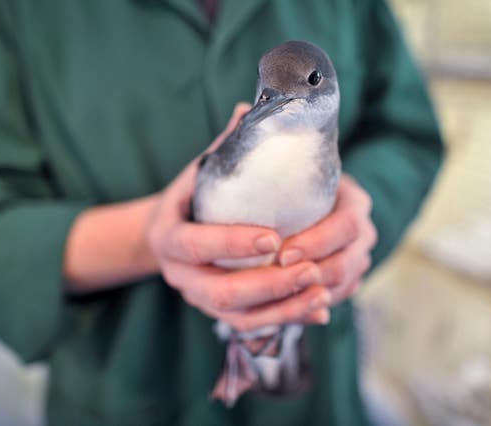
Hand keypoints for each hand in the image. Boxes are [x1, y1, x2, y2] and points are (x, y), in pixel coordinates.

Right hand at [147, 103, 331, 331]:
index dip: (232, 243)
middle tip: (309, 268)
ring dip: (284, 308)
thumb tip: (251, 106)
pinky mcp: (220, 312)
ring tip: (322, 292)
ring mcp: (199, 298)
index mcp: (168, 237)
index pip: (196, 245)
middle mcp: (180, 276)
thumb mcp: (199, 171)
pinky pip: (253, 325)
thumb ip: (224, 147)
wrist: (171, 232)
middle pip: (221, 293)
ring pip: (240, 317)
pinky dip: (287, 319)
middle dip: (269, 284)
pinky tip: (319, 310)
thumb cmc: (191, 196)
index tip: (274, 237)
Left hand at [278, 175, 376, 305]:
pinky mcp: (350, 279)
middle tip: (276, 279)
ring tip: (277, 296)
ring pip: (340, 286)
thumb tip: (248, 186)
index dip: (317, 242)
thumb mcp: (296, 177)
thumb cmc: (298, 184)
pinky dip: (311, 304)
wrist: (318, 199)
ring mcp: (359, 259)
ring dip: (309, 294)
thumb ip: (282, 183)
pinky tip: (286, 305)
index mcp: (355, 204)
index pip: (346, 225)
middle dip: (309, 274)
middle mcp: (364, 233)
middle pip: (345, 263)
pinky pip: (334, 298)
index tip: (283, 253)